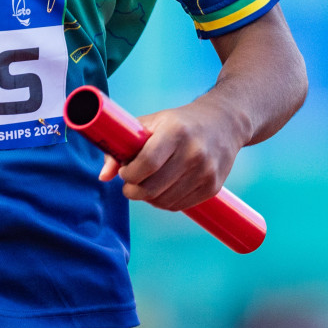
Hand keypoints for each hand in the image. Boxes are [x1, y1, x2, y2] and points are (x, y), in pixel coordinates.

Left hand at [97, 98, 246, 210]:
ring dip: (148, 198)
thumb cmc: (179, 122)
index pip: (147, 163)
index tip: (125, 172)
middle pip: (153, 187)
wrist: (224, 123)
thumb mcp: (152, 123)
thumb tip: (102, 177)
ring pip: (165, 200)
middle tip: (129, 186)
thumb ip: (123, 146)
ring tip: (145, 186)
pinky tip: (161, 191)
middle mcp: (194, 152)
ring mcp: (206, 171)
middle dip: (134, 191)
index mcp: (175, 131)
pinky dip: (165, 203)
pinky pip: (180, 205)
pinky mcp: (213, 187)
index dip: (129, 174)